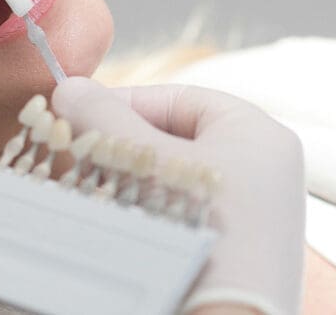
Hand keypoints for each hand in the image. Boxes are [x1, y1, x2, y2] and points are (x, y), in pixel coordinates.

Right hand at [52, 78, 304, 314]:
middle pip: (178, 137)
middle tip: (82, 153)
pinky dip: (154, 210)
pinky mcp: (242, 248)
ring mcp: (258, 213)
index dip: (124, 103)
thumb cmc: (196, 228)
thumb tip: (68, 87)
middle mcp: (267, 168)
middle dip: (126, 145)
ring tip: (97, 188)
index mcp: (258, 133)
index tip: (80, 115)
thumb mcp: (147, 162)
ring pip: (179, 177)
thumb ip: (105, 119)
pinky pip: (190, 211)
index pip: (178, 99)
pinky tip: (125, 222)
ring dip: (135, 179)